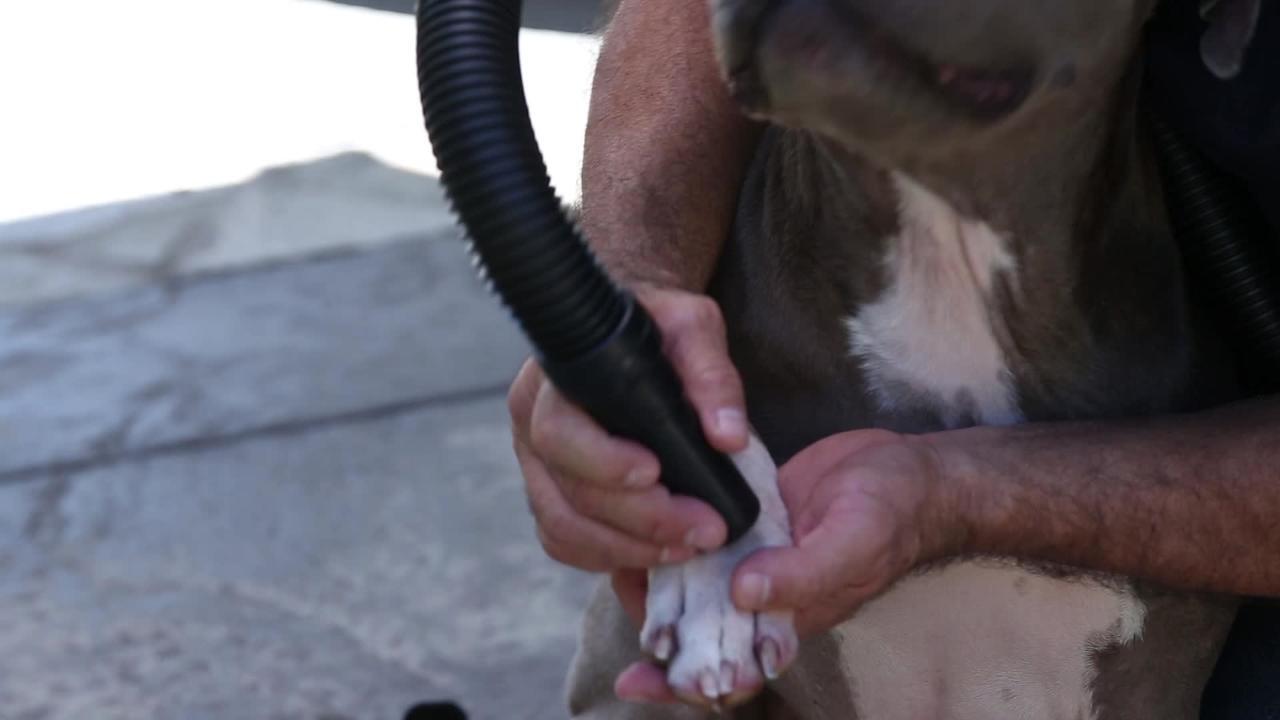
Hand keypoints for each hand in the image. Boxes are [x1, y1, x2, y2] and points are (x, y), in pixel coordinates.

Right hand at [508, 285, 749, 572]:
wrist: (624, 333)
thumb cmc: (656, 325)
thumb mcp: (691, 326)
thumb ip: (711, 375)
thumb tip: (728, 437)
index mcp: (553, 383)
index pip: (560, 433)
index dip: (604, 463)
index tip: (656, 474)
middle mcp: (532, 428)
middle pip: (568, 494)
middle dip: (638, 521)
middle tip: (703, 531)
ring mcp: (538, 468)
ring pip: (563, 529)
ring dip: (627, 550)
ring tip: (687, 550)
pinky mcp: (551, 495)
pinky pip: (566, 544)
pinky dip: (609, 559)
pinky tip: (656, 557)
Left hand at [609, 429, 958, 705]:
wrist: (909, 471)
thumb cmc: (893, 514)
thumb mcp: (852, 542)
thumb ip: (803, 575)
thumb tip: (744, 595)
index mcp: (785, 621)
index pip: (727, 670)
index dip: (681, 682)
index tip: (637, 678)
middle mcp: (760, 596)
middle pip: (696, 631)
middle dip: (653, 627)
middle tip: (618, 592)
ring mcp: (751, 557)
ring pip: (691, 585)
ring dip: (655, 579)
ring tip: (619, 553)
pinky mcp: (746, 519)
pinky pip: (701, 538)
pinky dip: (673, 536)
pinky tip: (644, 517)